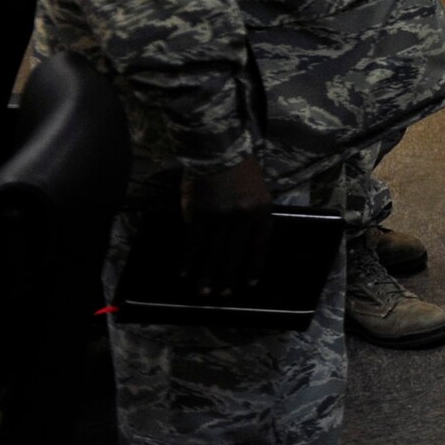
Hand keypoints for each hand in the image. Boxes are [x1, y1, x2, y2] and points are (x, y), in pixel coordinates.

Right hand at [179, 154, 271, 297]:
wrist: (218, 149)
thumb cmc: (240, 168)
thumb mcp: (256, 191)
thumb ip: (249, 215)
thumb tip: (234, 241)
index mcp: (262, 211)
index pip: (260, 246)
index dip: (254, 266)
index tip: (250, 283)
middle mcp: (243, 218)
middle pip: (236, 254)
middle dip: (229, 277)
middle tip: (224, 295)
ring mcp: (221, 218)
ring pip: (214, 253)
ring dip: (207, 275)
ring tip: (204, 292)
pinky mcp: (200, 216)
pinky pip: (193, 243)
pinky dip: (188, 259)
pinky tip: (183, 273)